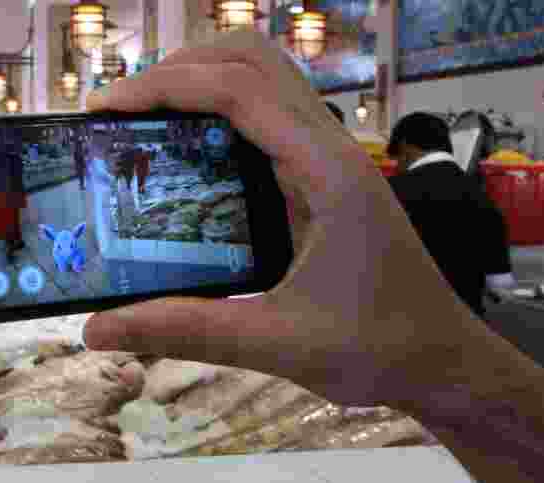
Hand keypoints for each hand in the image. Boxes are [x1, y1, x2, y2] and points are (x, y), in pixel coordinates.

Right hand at [82, 31, 493, 408]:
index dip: (165, 86)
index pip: (239, 91)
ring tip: (146, 119)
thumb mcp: (276, 343)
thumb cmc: (378, 349)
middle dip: (179, 68)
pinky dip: (222, 113)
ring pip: (264, 79)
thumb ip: (186, 331)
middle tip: (121, 111)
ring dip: (203, 81)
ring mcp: (332, 158)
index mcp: (326, 173)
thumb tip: (99, 329)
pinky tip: (189, 155)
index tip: (106, 108)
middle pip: (251, 60)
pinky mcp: (326, 177)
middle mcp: (331, 150)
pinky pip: (270, 118)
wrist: (443, 361)